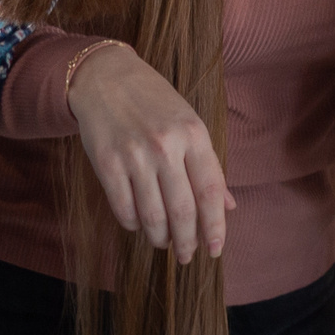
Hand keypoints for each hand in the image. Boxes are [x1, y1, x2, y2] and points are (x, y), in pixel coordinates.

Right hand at [68, 43, 233, 262]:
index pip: (211, 192)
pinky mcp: (106, 164)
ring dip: (160, 238)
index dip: (215, 226)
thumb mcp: (190, 124)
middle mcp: (166, 147)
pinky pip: (123, 208)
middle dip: (187, 241)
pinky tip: (139, 224)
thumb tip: (229, 206)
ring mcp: (134, 156)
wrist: (106, 77)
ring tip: (163, 243)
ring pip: (152, 215)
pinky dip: (133, 223)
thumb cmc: (155, 103)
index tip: (215, 249)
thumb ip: (209, 166)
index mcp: (194, 135)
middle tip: (187, 256)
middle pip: (182, 211)